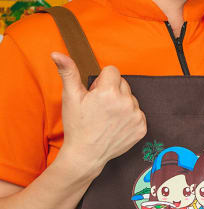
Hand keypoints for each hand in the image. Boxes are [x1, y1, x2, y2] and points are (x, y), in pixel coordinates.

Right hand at [51, 53, 146, 181]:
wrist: (85, 155)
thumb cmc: (77, 125)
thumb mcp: (70, 97)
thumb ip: (68, 72)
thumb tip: (57, 53)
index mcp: (109, 92)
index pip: (112, 70)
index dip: (102, 80)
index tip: (95, 93)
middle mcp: (126, 102)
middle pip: (123, 83)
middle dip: (112, 90)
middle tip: (99, 106)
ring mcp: (136, 115)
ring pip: (131, 98)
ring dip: (121, 103)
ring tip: (107, 117)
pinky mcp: (142, 127)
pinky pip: (138, 113)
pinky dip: (129, 117)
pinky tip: (116, 125)